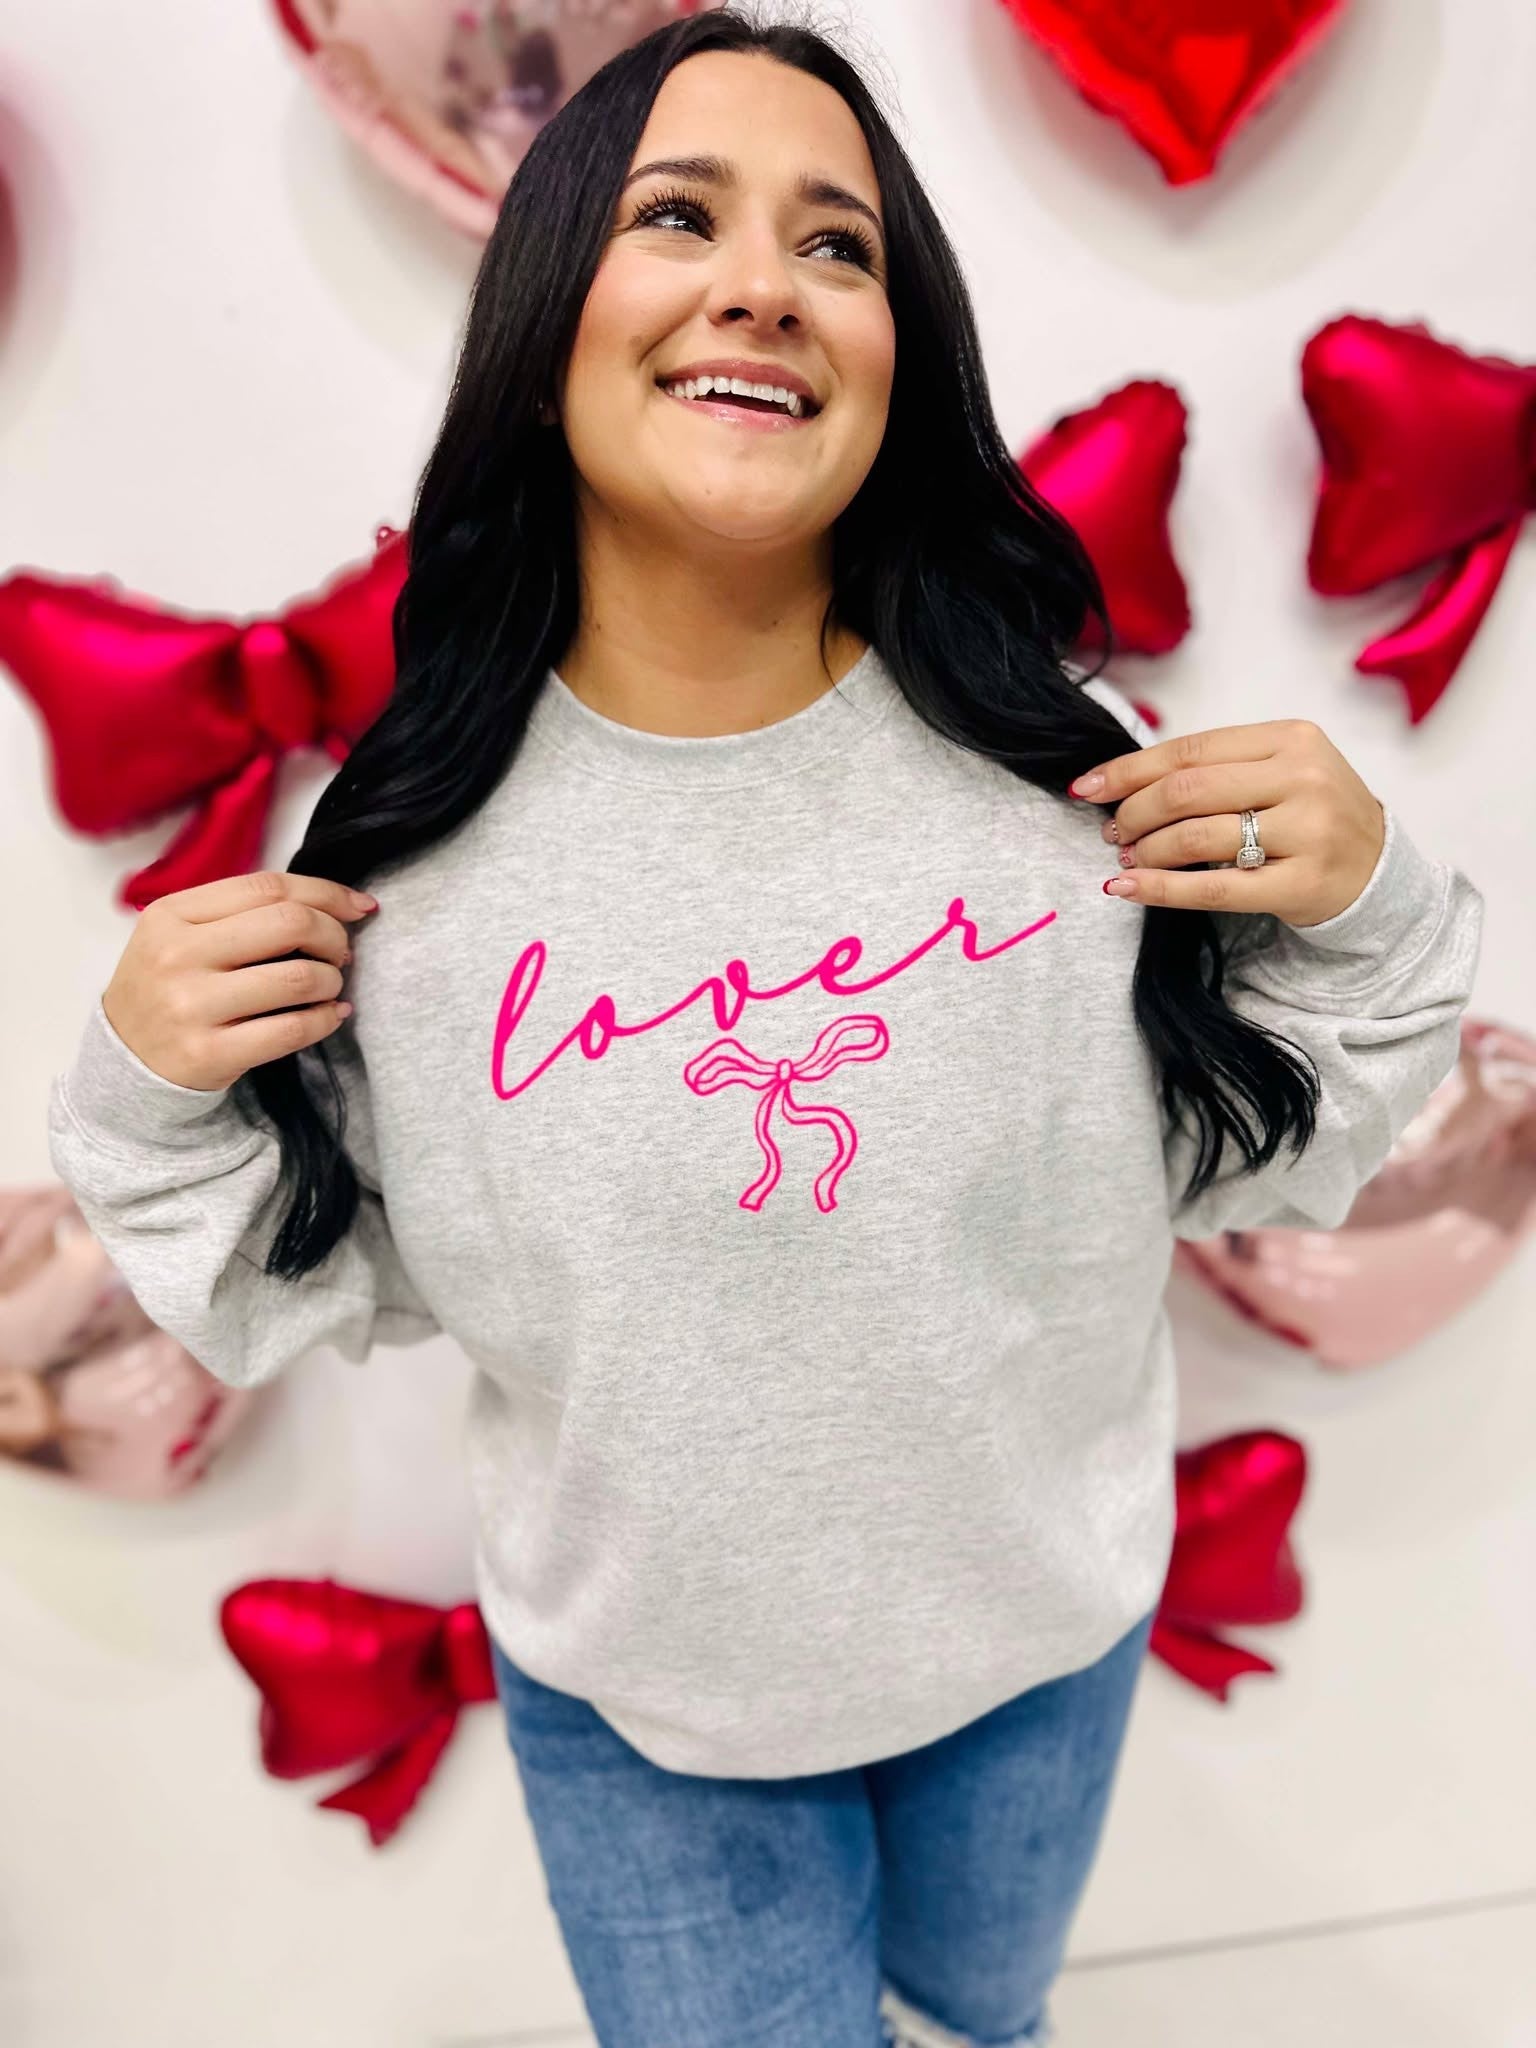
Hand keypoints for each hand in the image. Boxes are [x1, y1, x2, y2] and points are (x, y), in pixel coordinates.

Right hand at [101, 870, 379, 1092]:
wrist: (125, 1061)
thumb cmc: (169, 988)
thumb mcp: (180, 935)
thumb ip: (240, 912)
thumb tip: (332, 904)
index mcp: (171, 914)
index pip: (267, 887)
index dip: (326, 892)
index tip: (359, 906)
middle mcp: (177, 955)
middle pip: (289, 923)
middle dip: (334, 935)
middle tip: (341, 952)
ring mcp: (191, 1006)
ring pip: (298, 978)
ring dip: (331, 980)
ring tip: (329, 985)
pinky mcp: (209, 1053)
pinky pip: (292, 1029)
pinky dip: (326, 1019)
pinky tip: (331, 1015)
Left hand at [1071, 718, 1385, 927]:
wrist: (1379, 870)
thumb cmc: (1313, 816)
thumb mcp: (1279, 771)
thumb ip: (1217, 767)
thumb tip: (1126, 781)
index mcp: (1292, 738)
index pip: (1190, 750)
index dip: (1130, 769)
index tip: (1088, 786)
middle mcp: (1303, 778)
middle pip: (1187, 791)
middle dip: (1134, 812)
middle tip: (1113, 831)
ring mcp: (1307, 831)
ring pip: (1196, 836)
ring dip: (1146, 850)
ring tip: (1127, 859)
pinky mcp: (1302, 883)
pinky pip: (1215, 888)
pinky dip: (1161, 889)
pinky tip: (1127, 889)